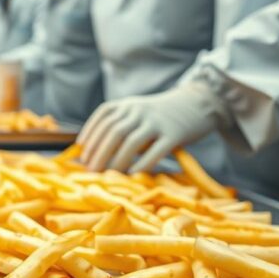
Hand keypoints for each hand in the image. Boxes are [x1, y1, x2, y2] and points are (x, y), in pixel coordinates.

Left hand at [77, 83, 227, 172]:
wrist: (197, 102)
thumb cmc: (160, 115)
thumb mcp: (136, 111)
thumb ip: (118, 125)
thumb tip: (92, 152)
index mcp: (128, 105)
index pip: (103, 118)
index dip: (90, 136)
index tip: (81, 154)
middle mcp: (140, 110)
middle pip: (114, 132)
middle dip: (99, 153)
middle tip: (90, 171)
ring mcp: (157, 121)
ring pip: (132, 142)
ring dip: (117, 161)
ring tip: (109, 175)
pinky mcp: (174, 133)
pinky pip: (156, 150)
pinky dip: (142, 163)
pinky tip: (133, 175)